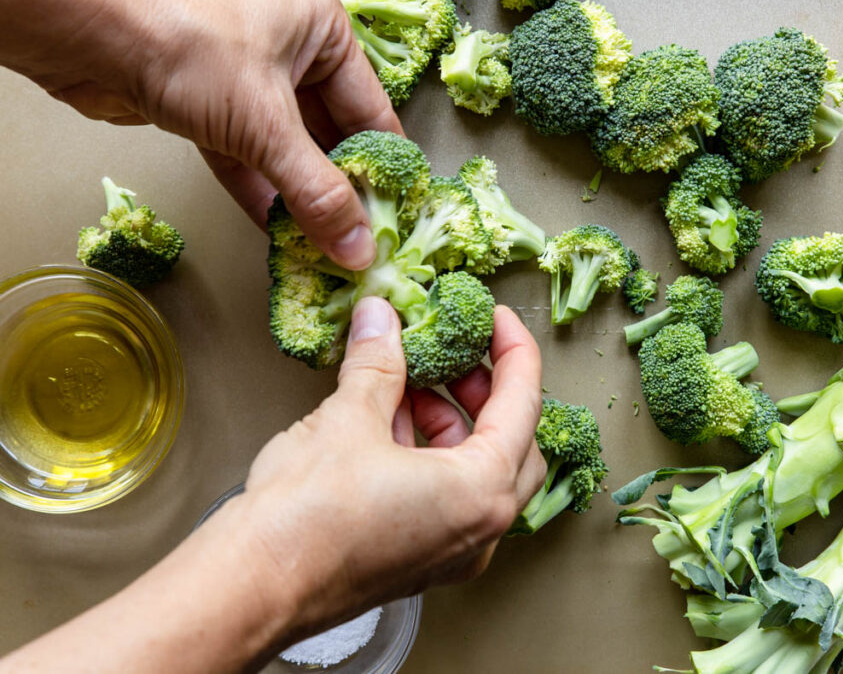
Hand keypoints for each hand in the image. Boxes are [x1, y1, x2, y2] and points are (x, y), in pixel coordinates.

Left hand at [0, 0, 396, 268]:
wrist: (81, 27)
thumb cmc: (184, 38)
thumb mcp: (267, 121)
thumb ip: (317, 191)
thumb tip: (358, 248)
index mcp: (320, 27)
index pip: (370, 110)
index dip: (383, 168)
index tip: (395, 217)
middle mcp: (287, 47)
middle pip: (328, 134)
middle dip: (340, 191)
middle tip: (360, 243)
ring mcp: (243, 75)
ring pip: (284, 149)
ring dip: (300, 200)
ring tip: (323, 248)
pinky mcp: (204, 103)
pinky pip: (244, 154)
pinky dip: (259, 192)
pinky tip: (278, 232)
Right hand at [230, 298, 546, 636]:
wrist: (254, 587)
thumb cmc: (306, 520)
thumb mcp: (349, 418)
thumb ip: (377, 362)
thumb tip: (381, 320)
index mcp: (481, 493)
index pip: (523, 406)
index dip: (513, 352)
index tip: (497, 321)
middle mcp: (478, 530)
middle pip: (511, 444)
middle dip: (486, 393)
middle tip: (457, 355)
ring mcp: (449, 551)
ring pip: (476, 472)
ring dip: (450, 421)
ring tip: (409, 384)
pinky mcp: (417, 559)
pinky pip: (444, 497)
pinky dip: (428, 454)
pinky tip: (388, 423)